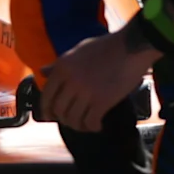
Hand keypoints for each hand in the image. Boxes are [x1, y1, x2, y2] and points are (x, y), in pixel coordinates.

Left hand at [39, 31, 163, 131]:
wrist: (131, 47)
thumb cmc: (106, 46)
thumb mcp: (77, 51)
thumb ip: (59, 64)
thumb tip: (42, 72)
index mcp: (62, 67)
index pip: (46, 95)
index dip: (46, 109)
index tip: (50, 117)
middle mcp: (70, 81)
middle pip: (58, 110)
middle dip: (63, 119)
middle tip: (72, 121)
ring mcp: (85, 92)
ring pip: (73, 119)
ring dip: (78, 126)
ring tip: (86, 124)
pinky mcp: (102, 101)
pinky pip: (90, 122)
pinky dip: (93, 127)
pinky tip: (98, 125)